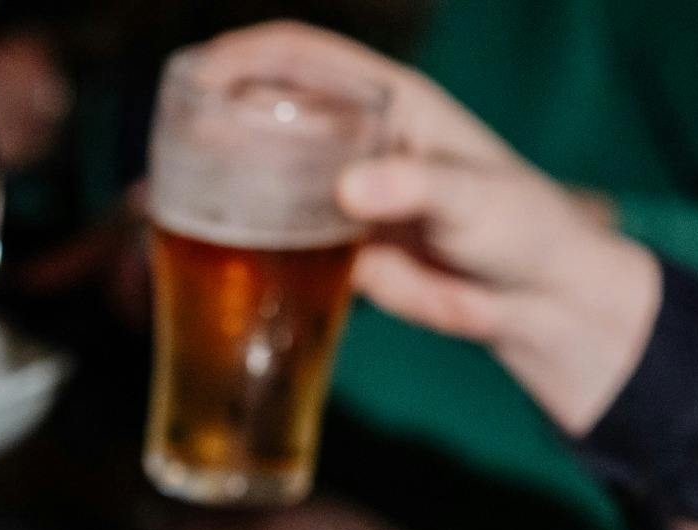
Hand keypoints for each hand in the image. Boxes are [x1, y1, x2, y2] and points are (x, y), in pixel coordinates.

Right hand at [190, 22, 659, 435]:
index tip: (196, 78)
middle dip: (209, 123)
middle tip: (166, 152)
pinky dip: (232, 250)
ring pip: (258, 180)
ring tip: (161, 205)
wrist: (536, 304)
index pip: (300, 57)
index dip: (242, 56)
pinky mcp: (330, 252)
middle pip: (263, 114)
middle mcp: (351, 142)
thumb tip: (351, 190)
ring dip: (211, 189)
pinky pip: (271, 244)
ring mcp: (335, 198)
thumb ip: (417, 187)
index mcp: (385, 103)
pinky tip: (196, 261)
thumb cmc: (522, 227)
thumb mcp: (475, 197)